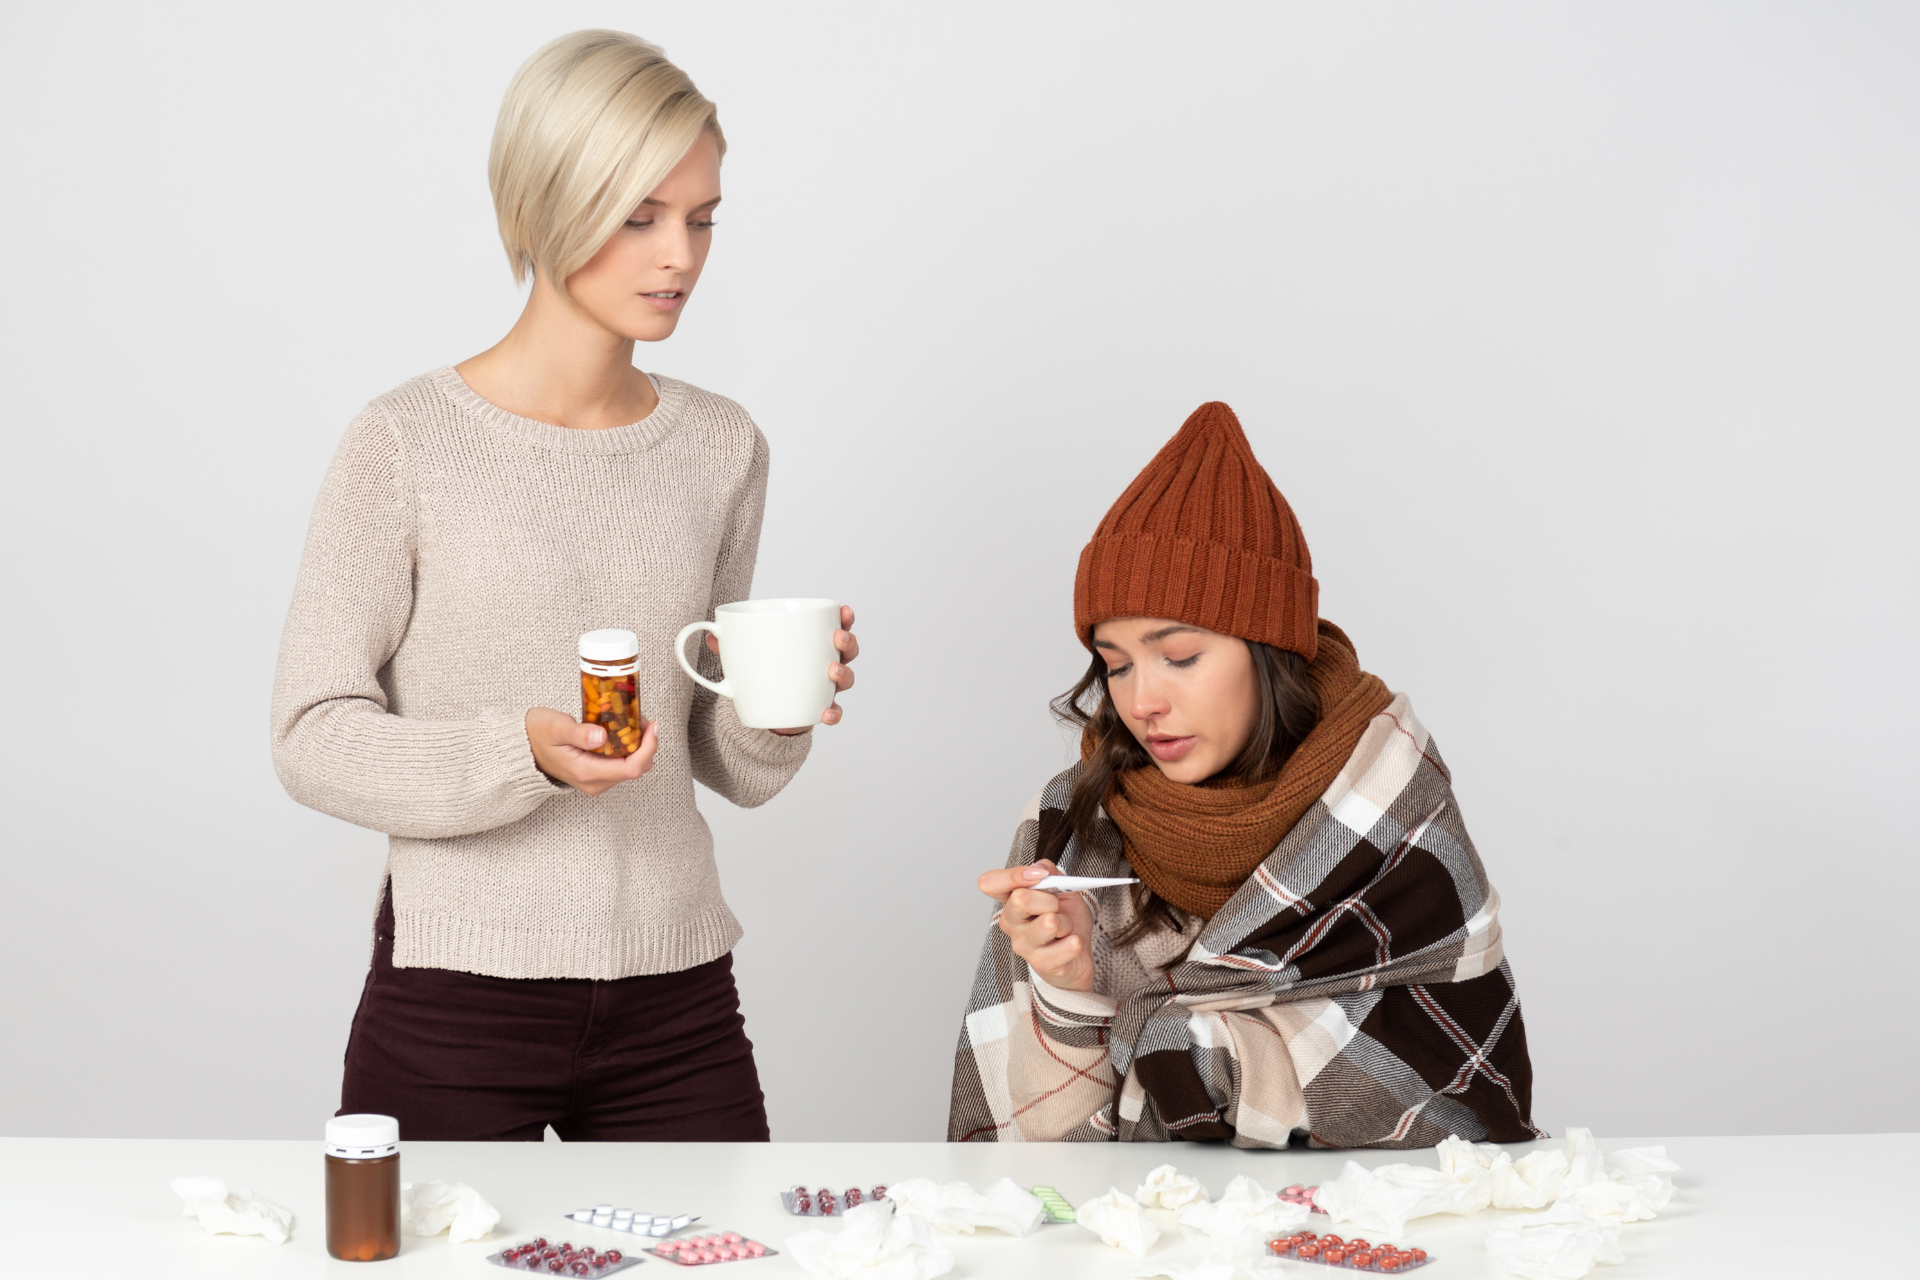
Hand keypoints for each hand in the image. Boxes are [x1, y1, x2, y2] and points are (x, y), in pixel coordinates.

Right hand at [525, 706, 658, 795]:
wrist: (523, 748)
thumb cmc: (537, 735)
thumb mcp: (556, 728)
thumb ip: (579, 733)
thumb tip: (601, 737)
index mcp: (587, 772)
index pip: (632, 768)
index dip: (648, 748)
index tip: (652, 727)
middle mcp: (595, 782)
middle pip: (637, 768)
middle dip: (646, 743)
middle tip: (641, 718)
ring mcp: (596, 781)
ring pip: (632, 767)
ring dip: (639, 745)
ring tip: (633, 721)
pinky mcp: (597, 775)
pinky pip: (622, 764)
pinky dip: (629, 747)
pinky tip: (624, 730)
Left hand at [709, 604, 859, 735]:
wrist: (767, 709)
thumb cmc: (765, 672)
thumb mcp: (748, 656)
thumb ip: (732, 647)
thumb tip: (712, 636)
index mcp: (814, 643)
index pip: (837, 626)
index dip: (846, 618)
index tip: (844, 610)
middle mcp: (826, 663)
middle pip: (848, 650)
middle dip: (848, 642)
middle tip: (837, 638)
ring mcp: (826, 687)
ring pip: (847, 679)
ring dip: (844, 673)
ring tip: (832, 671)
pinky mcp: (819, 709)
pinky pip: (834, 712)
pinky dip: (833, 713)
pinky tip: (825, 713)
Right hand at [978, 860, 1095, 991]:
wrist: (1078, 957)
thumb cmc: (1065, 920)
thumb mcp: (1061, 889)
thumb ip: (1049, 873)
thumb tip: (1039, 869)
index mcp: (1010, 900)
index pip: (990, 883)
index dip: (1013, 876)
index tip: (1040, 876)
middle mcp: (1010, 923)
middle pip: (1019, 899)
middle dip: (1050, 900)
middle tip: (1058, 908)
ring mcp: (1023, 945)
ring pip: (1048, 923)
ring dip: (1067, 922)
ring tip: (1066, 929)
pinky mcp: (1041, 964)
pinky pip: (1068, 945)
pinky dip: (1076, 942)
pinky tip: (1072, 944)